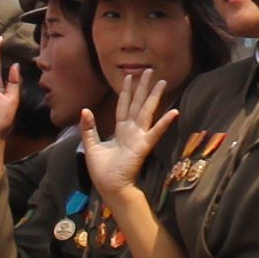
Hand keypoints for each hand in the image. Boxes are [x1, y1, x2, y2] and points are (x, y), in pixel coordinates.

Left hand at [79, 69, 175, 198]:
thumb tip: (85, 109)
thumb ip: (88, 128)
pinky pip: (155, 132)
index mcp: (120, 130)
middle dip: (143, 87)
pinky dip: (164, 122)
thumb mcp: (91, 145)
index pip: (124, 105)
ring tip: (162, 82)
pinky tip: (174, 112)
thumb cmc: (102, 169)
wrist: (110, 186)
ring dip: (154, 97)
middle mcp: (131, 130)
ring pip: (147, 112)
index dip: (126, 91)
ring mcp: (138, 137)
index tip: (129, 76)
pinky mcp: (143, 146)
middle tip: (148, 70)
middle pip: (137, 104)